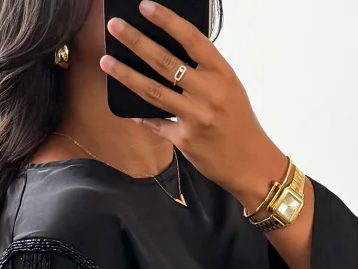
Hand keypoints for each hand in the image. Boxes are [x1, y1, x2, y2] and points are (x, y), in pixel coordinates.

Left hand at [101, 0, 288, 213]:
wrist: (251, 163)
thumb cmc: (239, 122)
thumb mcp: (229, 88)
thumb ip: (204, 71)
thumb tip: (170, 52)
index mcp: (222, 74)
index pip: (191, 39)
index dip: (166, 20)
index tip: (145, 6)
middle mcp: (209, 93)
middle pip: (165, 62)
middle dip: (136, 41)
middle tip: (115, 27)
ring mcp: (195, 117)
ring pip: (153, 91)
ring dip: (126, 75)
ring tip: (106, 61)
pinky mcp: (185, 140)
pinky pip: (155, 124)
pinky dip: (139, 115)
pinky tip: (124, 107)